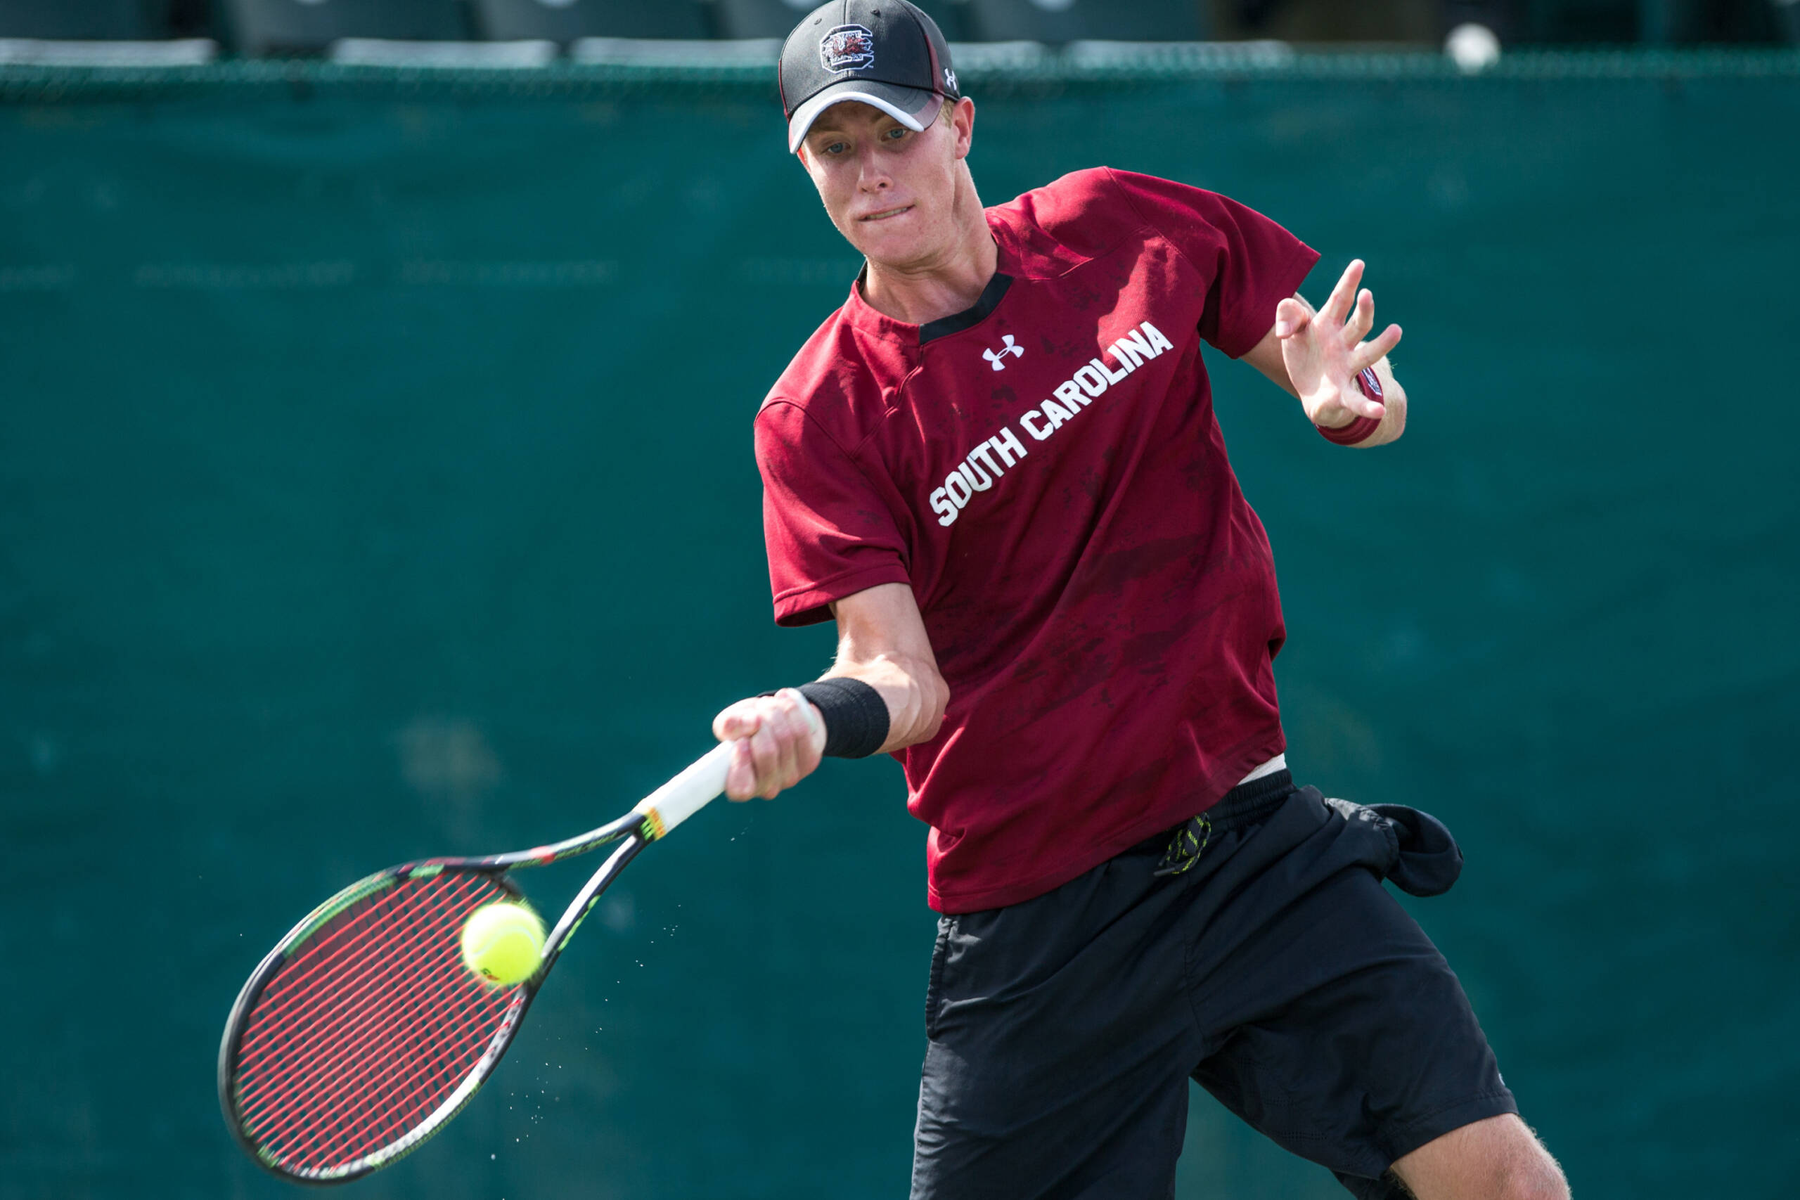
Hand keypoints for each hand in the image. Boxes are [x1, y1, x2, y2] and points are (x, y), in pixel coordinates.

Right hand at [711, 688, 826, 800]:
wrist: (779, 720)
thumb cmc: (746, 727)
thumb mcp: (730, 723)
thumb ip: (729, 724)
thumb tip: (752, 723)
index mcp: (740, 785)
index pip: (740, 789)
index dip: (741, 765)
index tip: (741, 742)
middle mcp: (766, 788)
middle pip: (767, 751)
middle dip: (760, 721)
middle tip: (756, 713)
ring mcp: (790, 777)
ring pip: (785, 737)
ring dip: (774, 711)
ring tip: (767, 705)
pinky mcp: (810, 762)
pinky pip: (802, 729)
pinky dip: (791, 709)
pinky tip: (784, 702)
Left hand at [1275, 259, 1401, 428]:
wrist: (1310, 392)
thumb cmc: (1305, 354)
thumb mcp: (1290, 332)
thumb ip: (1287, 317)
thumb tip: (1283, 329)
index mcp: (1328, 325)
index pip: (1339, 301)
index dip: (1348, 282)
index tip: (1358, 263)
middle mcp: (1343, 344)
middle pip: (1358, 324)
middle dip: (1364, 310)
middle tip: (1367, 294)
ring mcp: (1346, 368)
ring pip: (1368, 354)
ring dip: (1382, 344)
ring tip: (1396, 331)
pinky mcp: (1342, 393)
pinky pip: (1357, 401)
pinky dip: (1368, 406)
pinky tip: (1380, 411)